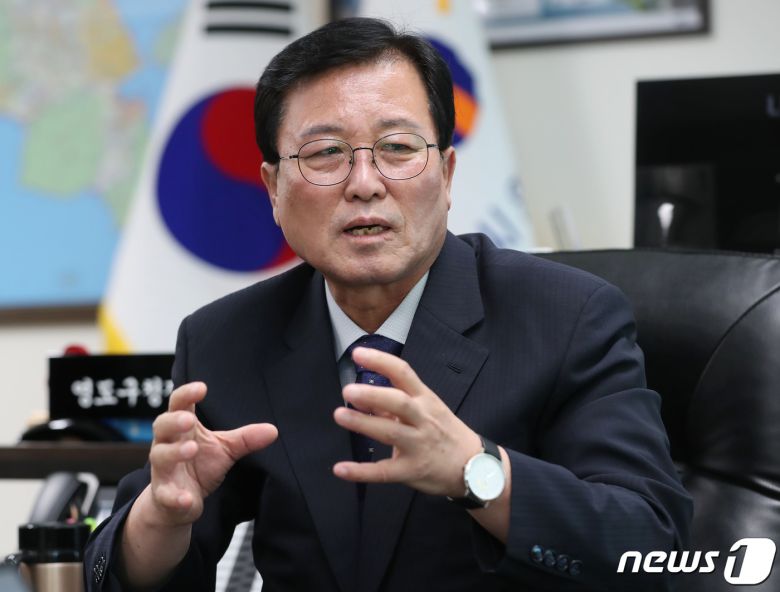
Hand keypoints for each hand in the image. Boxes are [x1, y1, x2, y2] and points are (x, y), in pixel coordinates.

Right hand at [148, 382, 277, 525]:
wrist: (178, 503)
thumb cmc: (199, 465)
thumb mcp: (224, 449)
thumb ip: (245, 438)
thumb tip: (273, 430)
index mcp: (182, 428)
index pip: (178, 404)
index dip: (186, 394)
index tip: (202, 388)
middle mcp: (167, 444)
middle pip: (162, 426)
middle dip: (174, 421)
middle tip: (189, 420)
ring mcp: (162, 470)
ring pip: (160, 456)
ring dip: (174, 452)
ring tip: (191, 449)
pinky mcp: (163, 495)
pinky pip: (165, 495)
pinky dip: (175, 497)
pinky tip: (187, 498)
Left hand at [332, 347, 481, 496]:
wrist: (474, 466)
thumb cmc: (444, 432)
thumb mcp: (426, 409)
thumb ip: (393, 403)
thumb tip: (361, 395)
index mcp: (425, 399)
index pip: (403, 372)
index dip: (380, 361)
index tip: (358, 353)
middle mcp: (422, 419)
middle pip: (398, 402)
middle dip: (373, 394)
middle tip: (348, 390)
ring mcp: (418, 445)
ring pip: (390, 433)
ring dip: (363, 423)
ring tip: (340, 415)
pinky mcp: (412, 470)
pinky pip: (384, 472)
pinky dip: (361, 471)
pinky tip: (341, 468)